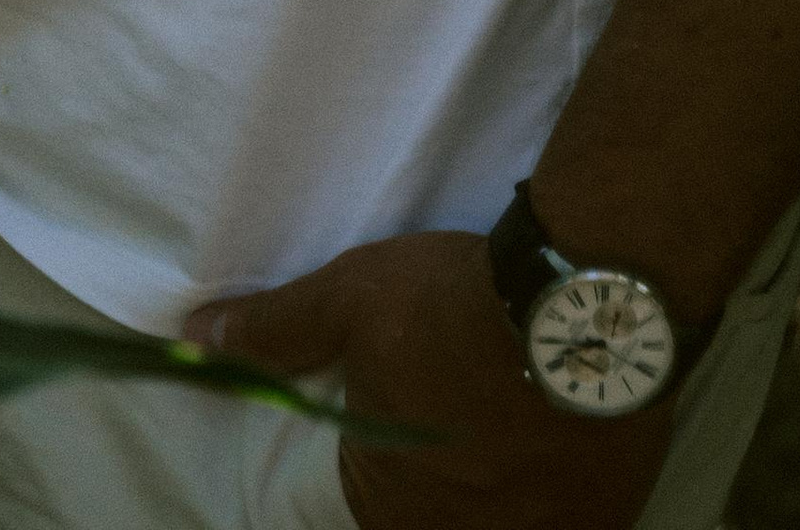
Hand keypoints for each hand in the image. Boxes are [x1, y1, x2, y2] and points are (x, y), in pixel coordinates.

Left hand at [195, 232, 673, 527]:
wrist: (586, 292)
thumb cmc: (455, 307)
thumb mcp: (352, 301)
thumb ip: (277, 333)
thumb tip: (192, 342)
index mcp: (388, 510)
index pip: (365, 515)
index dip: (381, 480)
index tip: (400, 431)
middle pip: (437, 519)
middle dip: (442, 487)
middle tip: (460, 427)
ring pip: (503, 522)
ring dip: (500, 494)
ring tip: (509, 436)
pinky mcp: (606, 520)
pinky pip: (569, 522)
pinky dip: (557, 496)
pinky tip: (559, 448)